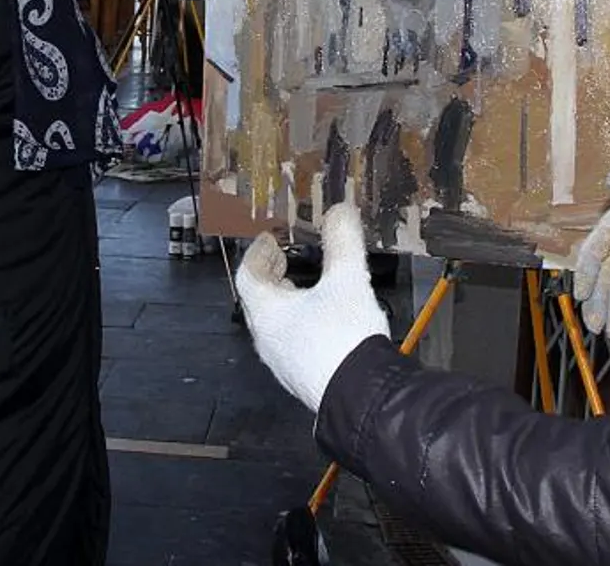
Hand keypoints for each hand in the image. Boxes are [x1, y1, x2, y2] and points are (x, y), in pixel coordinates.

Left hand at [236, 182, 391, 411]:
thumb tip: (339, 212)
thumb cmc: (344, 339)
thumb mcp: (348, 280)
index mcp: (268, 314)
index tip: (267, 239)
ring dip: (286, 299)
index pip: (248, 276)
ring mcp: (284, 362)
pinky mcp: (303, 377)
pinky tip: (325, 320)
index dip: (257, 253)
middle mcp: (269, 340)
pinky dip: (300, 322)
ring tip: (305, 285)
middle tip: (282, 258)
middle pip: (259, 301)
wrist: (361, 397)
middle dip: (271, 275)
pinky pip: (292, 342)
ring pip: (276, 323)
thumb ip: (343, 242)